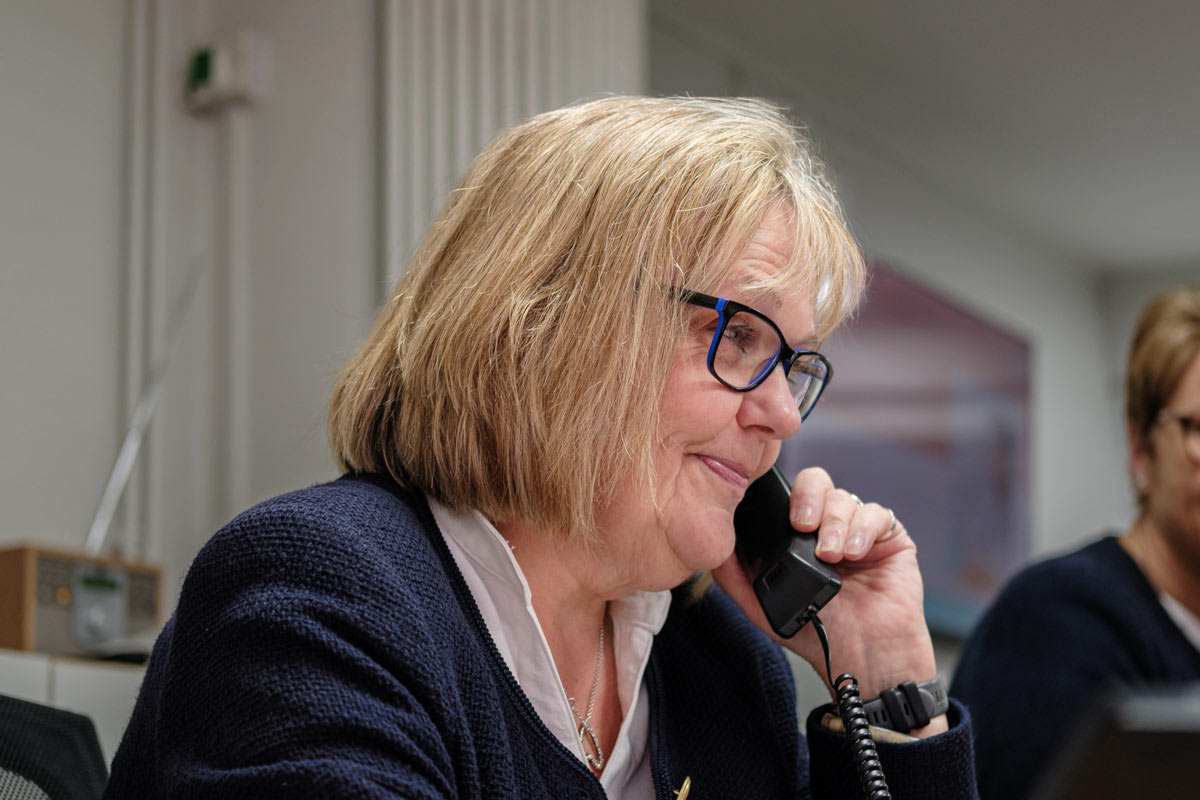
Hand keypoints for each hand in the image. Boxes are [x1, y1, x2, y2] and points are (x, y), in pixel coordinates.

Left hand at [712, 466, 948, 736]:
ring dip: (834, 523)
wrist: (863, 661)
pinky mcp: (891, 539)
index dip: (782, 496)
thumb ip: (736, 578)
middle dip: (807, 498)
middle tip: (803, 525)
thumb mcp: (764, 608)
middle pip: (817, 482)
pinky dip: (862, 529)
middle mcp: (829, 527)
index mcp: (799, 537)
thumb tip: (711, 549)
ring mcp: (859, 531)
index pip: (788, 495)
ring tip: (831, 555)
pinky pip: (877, 514)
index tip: (779, 516)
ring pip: (845, 498)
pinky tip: (853, 553)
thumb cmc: (818, 637)